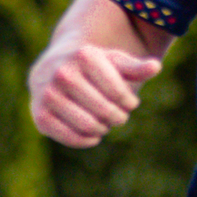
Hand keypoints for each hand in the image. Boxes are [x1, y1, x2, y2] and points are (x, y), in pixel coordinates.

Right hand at [28, 38, 162, 147]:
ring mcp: (48, 94)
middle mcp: (63, 73)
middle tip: (119, 116)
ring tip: (105, 124)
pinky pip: (70, 138)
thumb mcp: (114, 61)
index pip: (119, 92)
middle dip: (118, 117)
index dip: (129, 102)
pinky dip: (87, 140)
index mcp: (85, 56)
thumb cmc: (92, 66)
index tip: (129, 102)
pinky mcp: (40, 115)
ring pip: (89, 125)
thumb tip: (156, 67)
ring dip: (103, 129)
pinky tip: (93, 135)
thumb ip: (136, 66)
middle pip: (105, 111)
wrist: (52, 68)